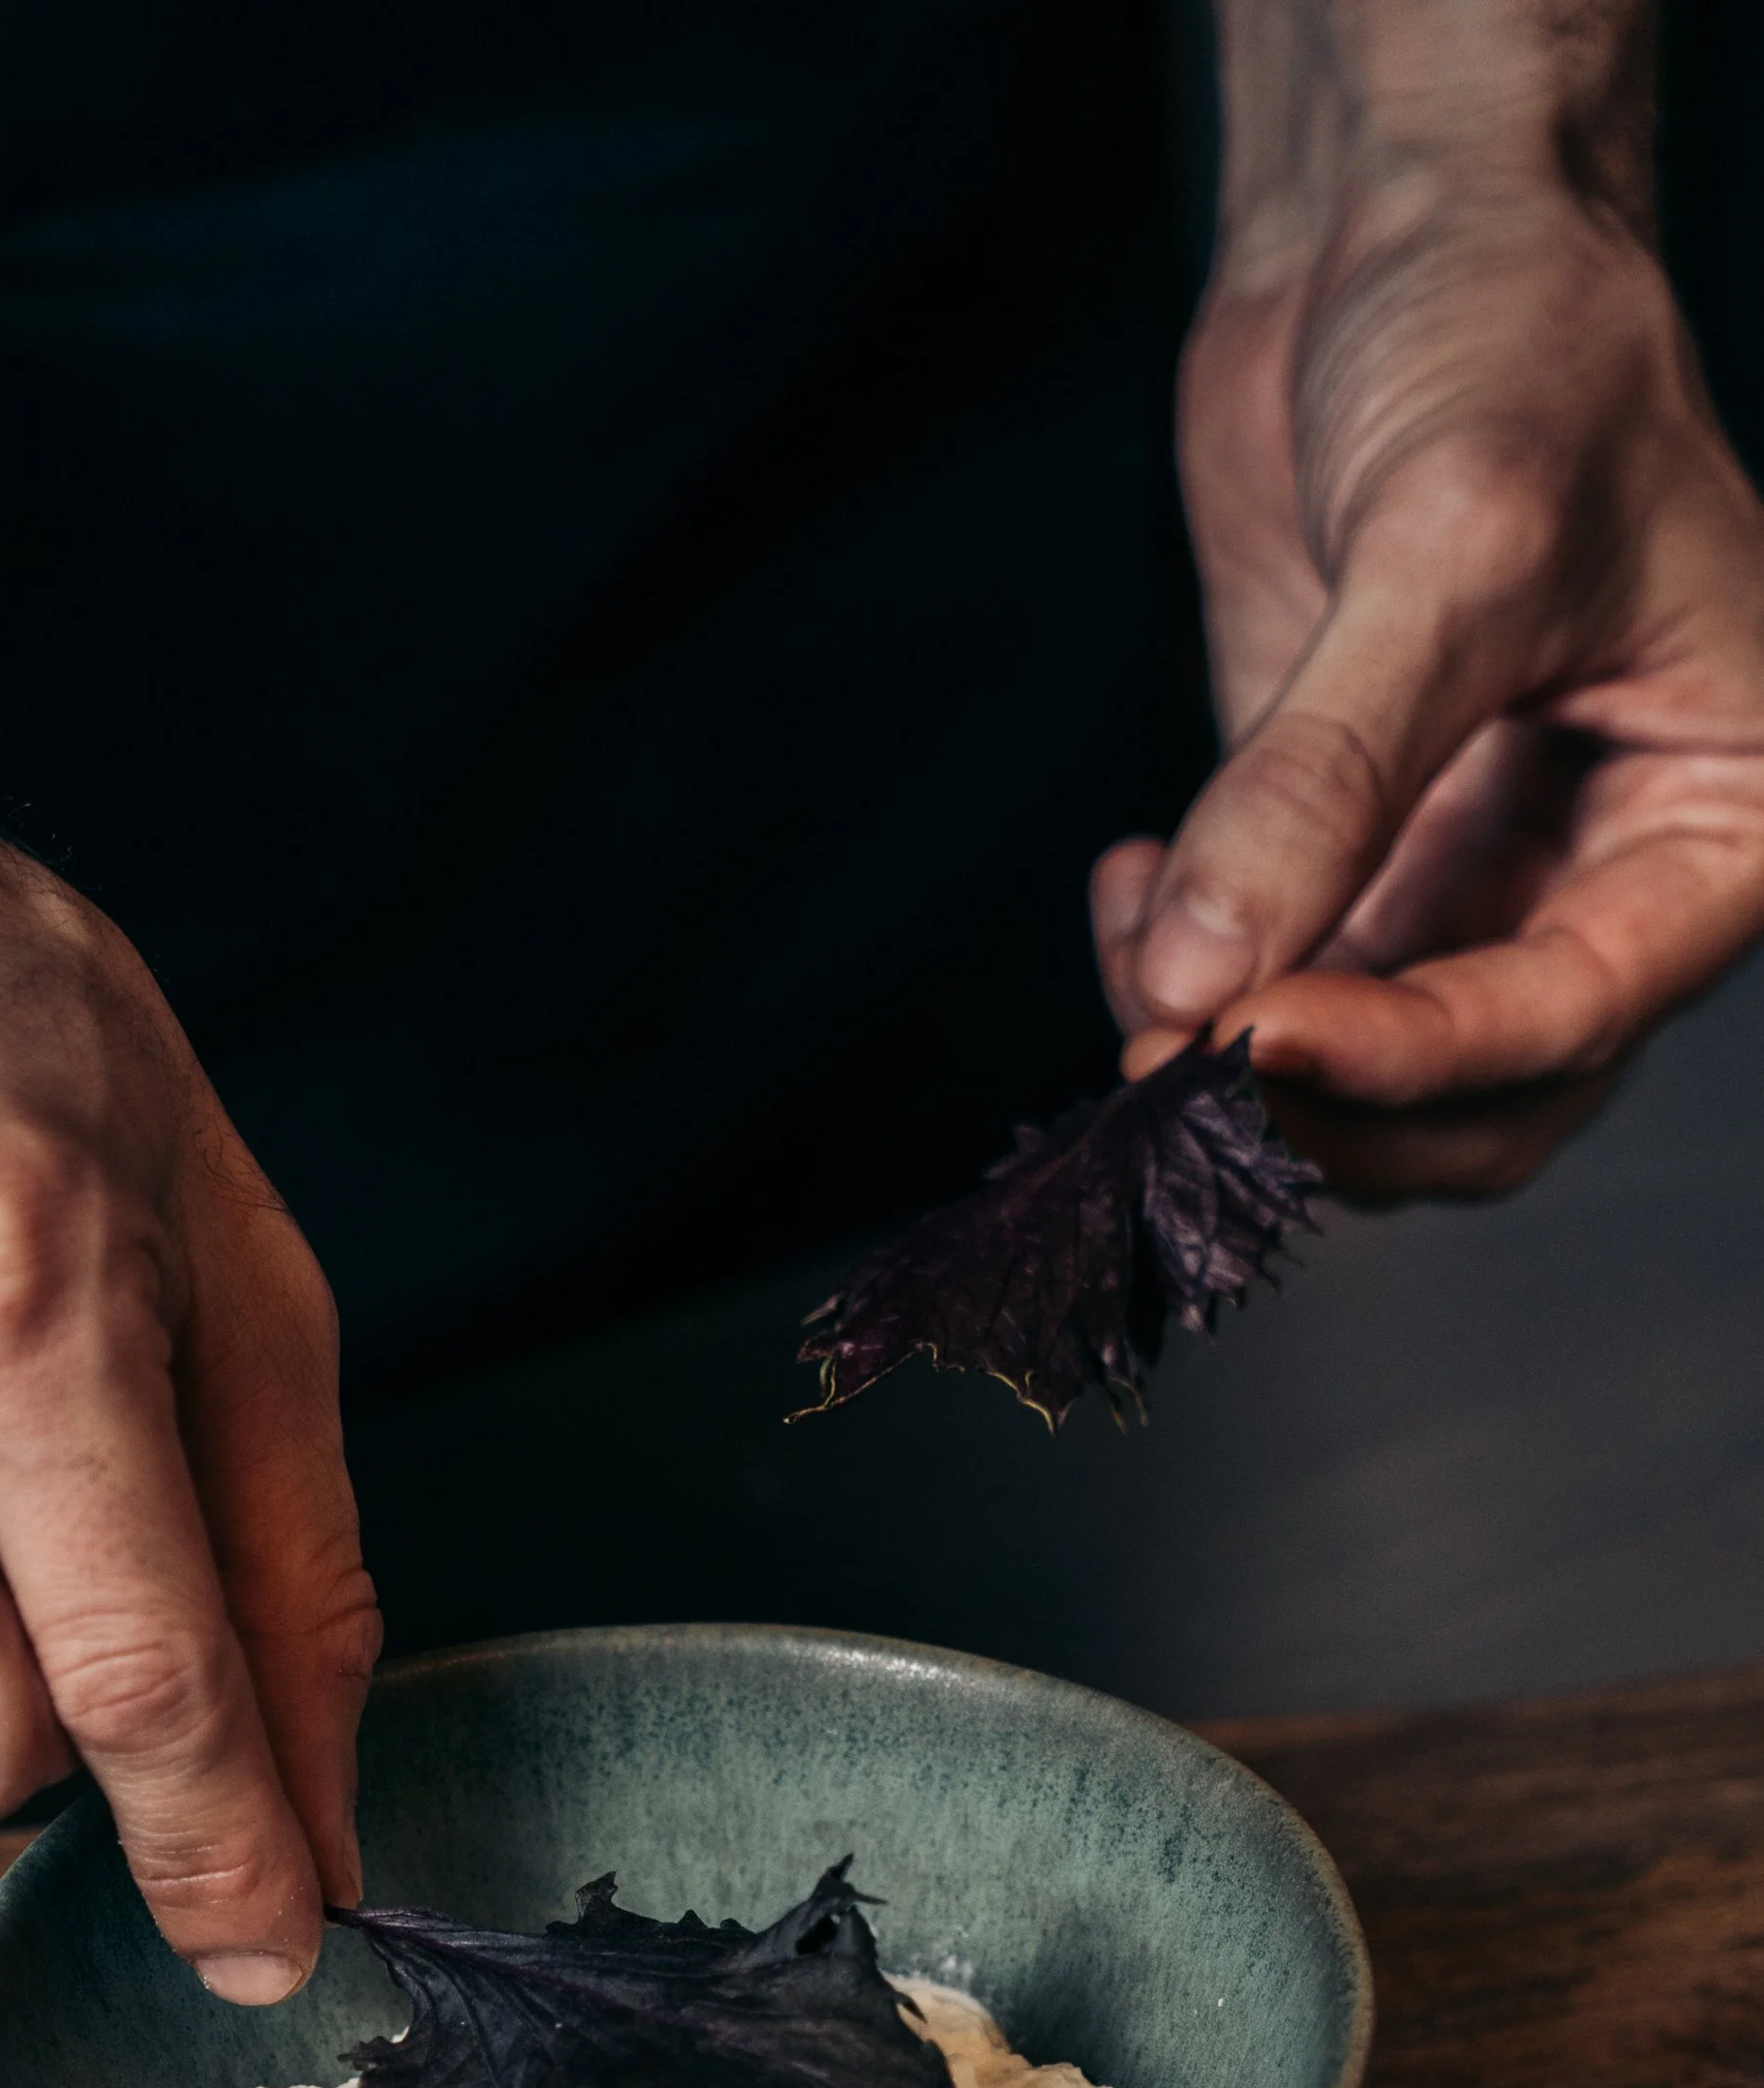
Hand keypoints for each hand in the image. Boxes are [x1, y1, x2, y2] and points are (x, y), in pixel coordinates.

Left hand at [1094, 35, 1763, 1199]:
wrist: (1415, 237)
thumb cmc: (1516, 342)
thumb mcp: (1453, 542)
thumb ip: (1330, 771)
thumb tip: (1204, 976)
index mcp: (1723, 823)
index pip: (1567, 1016)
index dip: (1406, 1057)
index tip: (1251, 1044)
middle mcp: (1608, 878)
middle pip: (1473, 1102)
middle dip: (1317, 1101)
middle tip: (1170, 1057)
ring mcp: (1475, 877)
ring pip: (1363, 1079)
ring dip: (1233, 1062)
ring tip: (1139, 957)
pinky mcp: (1354, 855)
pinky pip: (1271, 991)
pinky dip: (1182, 978)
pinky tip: (1131, 882)